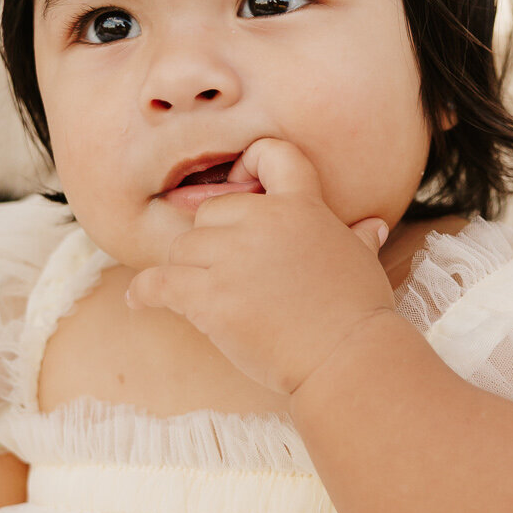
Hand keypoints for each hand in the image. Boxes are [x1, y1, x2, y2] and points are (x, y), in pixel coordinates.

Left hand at [127, 139, 395, 394]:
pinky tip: (138, 302)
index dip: (250, 163)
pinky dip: (143, 293)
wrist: (346, 358)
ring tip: (190, 295)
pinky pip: (158, 283)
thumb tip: (373, 226)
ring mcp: (234, 257)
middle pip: (210, 212)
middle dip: (211, 241)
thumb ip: (358, 238)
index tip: (238, 182)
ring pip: (183, 247)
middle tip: (219, 272)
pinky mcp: (210, 296)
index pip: (270, 154)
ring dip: (184, 270)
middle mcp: (264, 221)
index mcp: (302, 206)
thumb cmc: (358, 314)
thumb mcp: (361, 263)